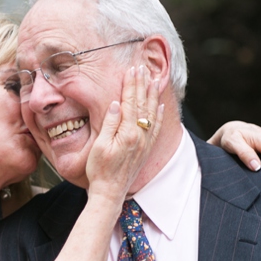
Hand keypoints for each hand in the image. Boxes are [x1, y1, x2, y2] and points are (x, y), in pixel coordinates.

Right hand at [86, 65, 163, 200]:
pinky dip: (160, 115)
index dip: (131, 85)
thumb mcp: (100, 146)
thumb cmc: (99, 170)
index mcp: (127, 133)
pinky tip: (161, 106)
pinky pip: (157, 128)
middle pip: (142, 105)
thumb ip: (110, 124)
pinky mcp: (146, 150)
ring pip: (152, 114)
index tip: (131, 70)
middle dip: (142, 85)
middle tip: (143, 68)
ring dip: (153, 96)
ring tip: (154, 80)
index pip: (130, 103)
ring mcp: (145, 143)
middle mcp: (140, 136)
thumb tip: (117, 104)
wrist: (110, 192)